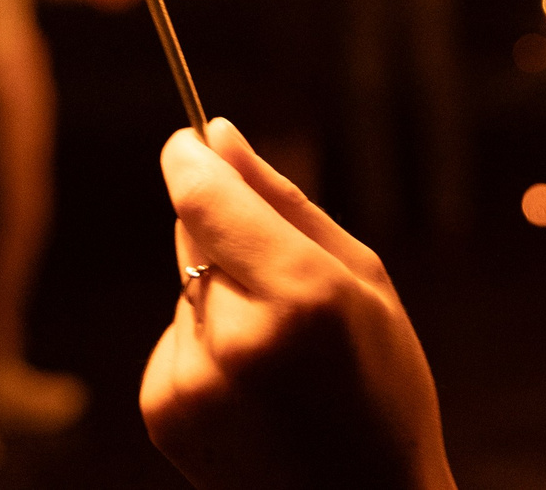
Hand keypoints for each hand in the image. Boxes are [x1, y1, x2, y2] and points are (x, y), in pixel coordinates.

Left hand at [142, 120, 452, 489]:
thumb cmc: (381, 389)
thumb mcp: (362, 283)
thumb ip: (284, 201)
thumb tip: (218, 133)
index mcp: (302, 296)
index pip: (205, 198)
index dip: (188, 158)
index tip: (188, 140)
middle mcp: (237, 338)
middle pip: (193, 237)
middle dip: (226, 238)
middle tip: (284, 287)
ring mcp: (193, 381)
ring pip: (185, 289)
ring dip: (219, 299)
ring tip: (278, 358)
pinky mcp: (164, 412)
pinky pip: (174, 340)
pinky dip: (205, 348)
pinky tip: (252, 390)